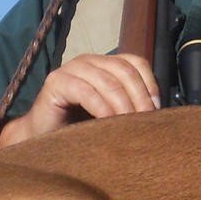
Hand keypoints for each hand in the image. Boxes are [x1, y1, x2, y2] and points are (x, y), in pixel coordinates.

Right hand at [0, 52, 159, 146]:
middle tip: (144, 121)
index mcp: (105, 64)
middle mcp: (90, 61)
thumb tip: (158, 113)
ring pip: (107, 80)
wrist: (42, 138)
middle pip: (124, 70)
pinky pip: (86, 91)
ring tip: (128, 125)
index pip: (136, 63)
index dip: (150, 84)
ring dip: (123, 104)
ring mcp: (71, 68)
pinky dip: (101, 107)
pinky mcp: (56, 81)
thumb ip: (130, 105)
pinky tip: (108, 123)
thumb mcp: (111, 113)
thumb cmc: (79, 127)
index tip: (155, 111)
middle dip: (139, 97)